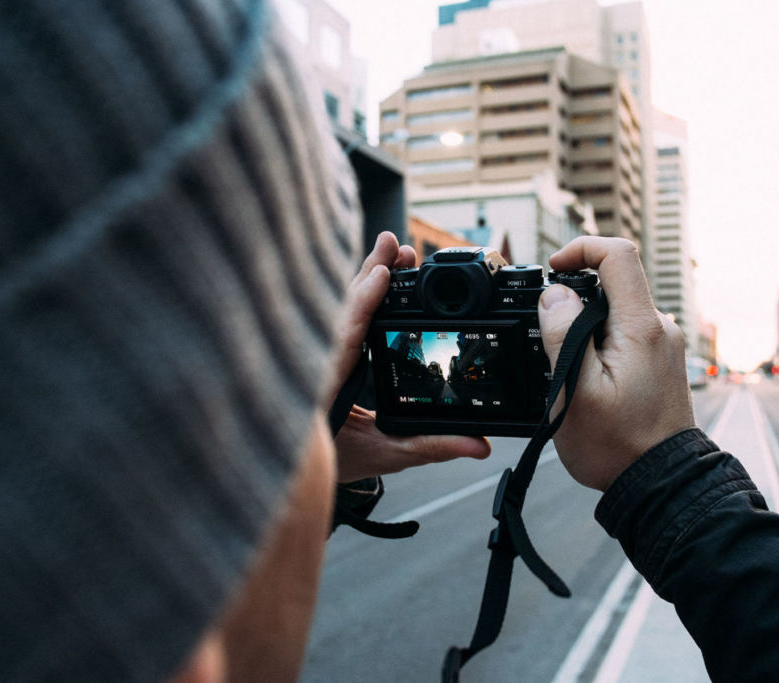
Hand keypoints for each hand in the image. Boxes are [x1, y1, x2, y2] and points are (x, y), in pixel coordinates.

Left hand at [330, 231, 490, 481]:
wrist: (300, 474)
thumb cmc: (336, 463)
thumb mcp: (387, 455)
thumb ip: (432, 446)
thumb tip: (478, 444)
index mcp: (322, 388)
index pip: (341, 337)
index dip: (361, 303)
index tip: (381, 275)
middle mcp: (316, 364)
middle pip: (340, 309)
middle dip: (370, 274)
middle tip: (396, 247)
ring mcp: (317, 356)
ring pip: (337, 309)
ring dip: (366, 279)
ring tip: (394, 256)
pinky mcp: (324, 353)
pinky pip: (339, 318)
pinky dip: (359, 295)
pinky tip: (378, 279)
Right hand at [537, 237, 694, 490]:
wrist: (660, 485)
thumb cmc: (616, 447)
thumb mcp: (575, 391)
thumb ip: (563, 335)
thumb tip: (555, 295)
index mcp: (641, 327)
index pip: (618, 255)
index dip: (581, 249)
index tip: (554, 270)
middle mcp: (659, 328)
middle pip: (614, 284)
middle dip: (576, 301)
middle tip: (551, 339)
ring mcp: (663, 345)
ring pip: (617, 312)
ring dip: (586, 328)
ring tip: (571, 374)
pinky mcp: (660, 362)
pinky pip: (625, 334)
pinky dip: (601, 345)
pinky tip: (590, 382)